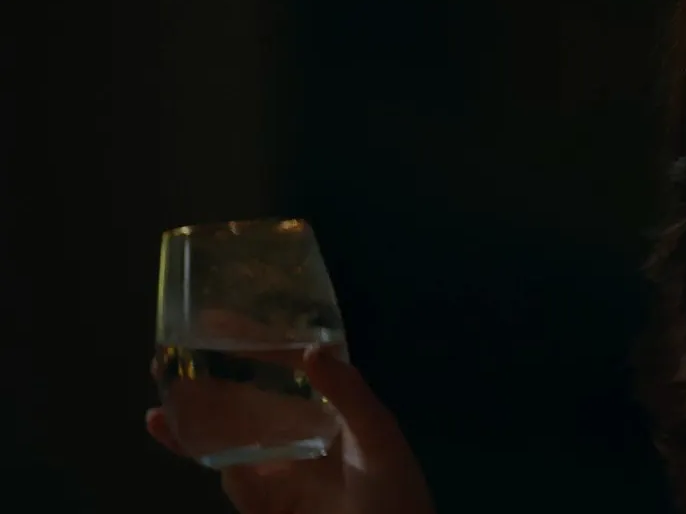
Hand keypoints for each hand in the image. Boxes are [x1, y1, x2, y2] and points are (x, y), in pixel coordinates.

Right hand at [147, 346, 434, 513]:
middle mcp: (298, 434)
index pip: (285, 367)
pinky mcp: (264, 503)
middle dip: (206, 381)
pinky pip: (229, 477)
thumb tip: (311, 348)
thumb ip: (349, 394)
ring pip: (225, 438)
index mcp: (330, 410)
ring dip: (191, 421)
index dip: (251, 342)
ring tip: (161, 404)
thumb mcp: (379, 437)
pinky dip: (202, 456)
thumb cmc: (395, 493)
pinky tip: (177, 433)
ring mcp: (278, 469)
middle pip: (244, 400)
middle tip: (166, 358)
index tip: (215, 318)